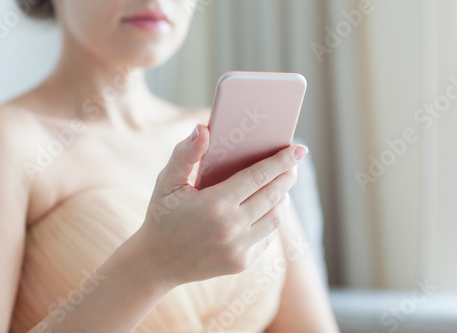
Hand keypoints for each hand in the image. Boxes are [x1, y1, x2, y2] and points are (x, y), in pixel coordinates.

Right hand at [131, 124, 307, 286]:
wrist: (156, 263)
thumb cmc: (162, 216)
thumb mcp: (166, 182)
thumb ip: (185, 154)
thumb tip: (204, 129)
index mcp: (215, 204)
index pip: (259, 175)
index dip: (282, 160)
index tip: (299, 149)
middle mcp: (231, 228)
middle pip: (273, 195)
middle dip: (288, 175)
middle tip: (294, 164)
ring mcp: (238, 248)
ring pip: (275, 218)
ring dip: (283, 198)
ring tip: (282, 184)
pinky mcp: (241, 262)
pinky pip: (266, 236)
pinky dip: (272, 220)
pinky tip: (269, 208)